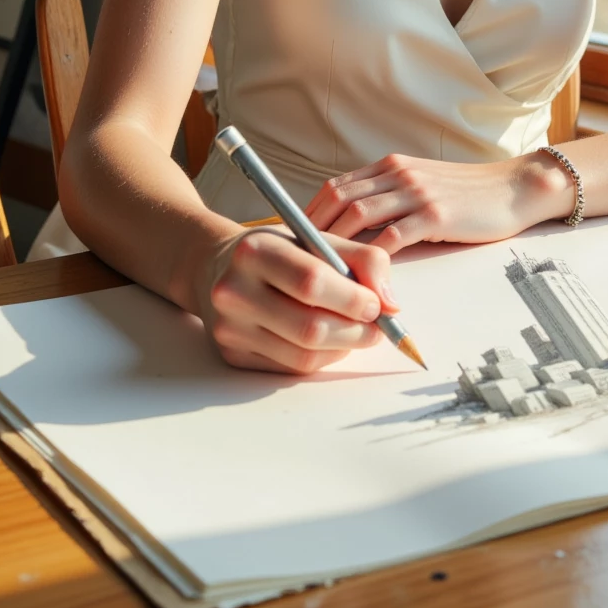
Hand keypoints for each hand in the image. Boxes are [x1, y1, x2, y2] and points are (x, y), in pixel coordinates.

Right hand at [200, 226, 398, 374]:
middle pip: (309, 328)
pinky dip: (321, 358)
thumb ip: (363, 260)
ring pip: (303, 356)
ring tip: (356, 331)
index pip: (312, 282)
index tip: (377, 304)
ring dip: (342, 348)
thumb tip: (391, 304)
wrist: (216, 266)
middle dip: (355, 331)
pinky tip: (328, 340)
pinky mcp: (232, 355)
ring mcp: (229, 327)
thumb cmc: (277, 251)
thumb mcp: (316, 238)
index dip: (352, 299)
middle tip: (377, 326)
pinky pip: (290, 369)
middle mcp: (234, 290)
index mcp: (255, 251)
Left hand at [305, 150, 573, 252]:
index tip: (293, 241)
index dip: (309, 213)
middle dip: (313, 231)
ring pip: (359, 216)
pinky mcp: (435, 215)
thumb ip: (390, 198)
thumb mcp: (422, 185)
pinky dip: (372, 259)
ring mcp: (416, 192)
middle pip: (339, 199)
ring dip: (336, 246)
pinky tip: (362, 278)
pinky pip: (392, 237)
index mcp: (391, 166)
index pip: (336, 186)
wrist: (514, 187)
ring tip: (321, 274)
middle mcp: (398, 174)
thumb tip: (355, 227)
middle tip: (297, 263)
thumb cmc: (468, 194)